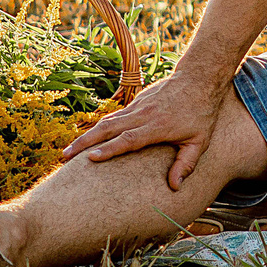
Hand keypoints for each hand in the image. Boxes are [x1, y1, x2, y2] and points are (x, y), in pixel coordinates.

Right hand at [59, 73, 227, 190]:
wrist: (199, 79)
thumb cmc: (202, 113)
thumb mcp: (200, 141)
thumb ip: (186, 164)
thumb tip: (174, 187)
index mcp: (157, 127)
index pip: (129, 139)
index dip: (109, 149)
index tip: (90, 158)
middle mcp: (143, 115)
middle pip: (108, 128)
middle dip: (84, 142)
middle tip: (64, 157)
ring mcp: (138, 106)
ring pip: (106, 121)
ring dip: (86, 135)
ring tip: (69, 151)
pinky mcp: (136, 102)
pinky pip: (114, 116)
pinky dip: (99, 127)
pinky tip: (88, 138)